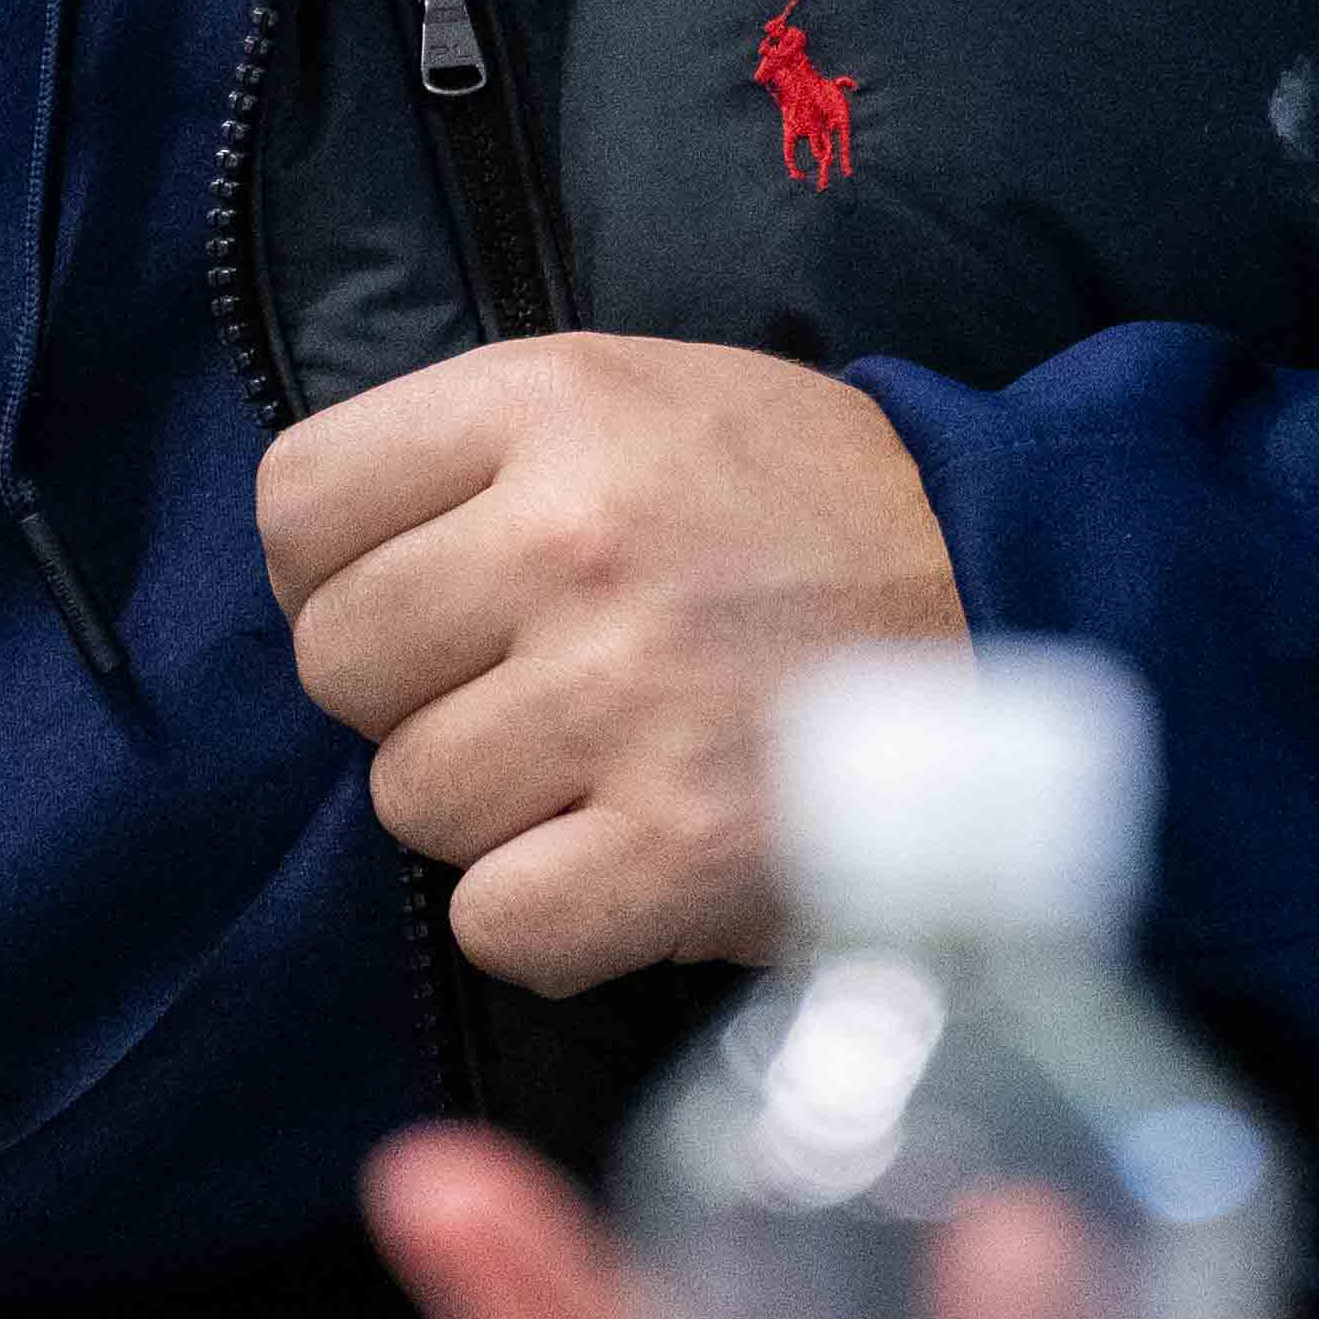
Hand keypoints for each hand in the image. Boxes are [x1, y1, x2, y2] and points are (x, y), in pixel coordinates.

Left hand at [258, 336, 962, 990]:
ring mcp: (624, 697)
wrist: (1019, 592)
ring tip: (601, 767)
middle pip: (339, 663)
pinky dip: (548, 917)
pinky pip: (498, 921)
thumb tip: (323, 571)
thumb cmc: (804, 505)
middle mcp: (573, 541)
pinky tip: (624, 863)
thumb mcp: (640, 397)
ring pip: (412, 799)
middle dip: (412, 693)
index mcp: (550, 404)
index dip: (338, 569)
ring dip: (490, 808)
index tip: (417, 595)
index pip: (299, 504)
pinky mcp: (682, 845)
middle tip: (524, 689)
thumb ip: (479, 456)